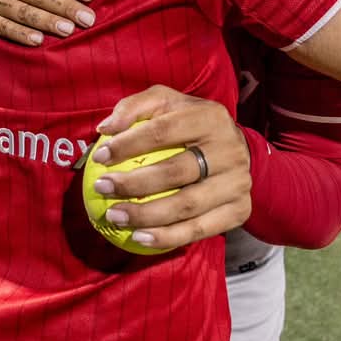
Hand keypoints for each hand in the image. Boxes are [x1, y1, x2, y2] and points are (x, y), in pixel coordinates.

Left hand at [89, 86, 251, 250]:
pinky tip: (139, 237)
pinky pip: (199, 229)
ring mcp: (238, 183)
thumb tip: (106, 128)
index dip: (129, 144)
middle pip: (175, 172)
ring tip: (115, 217)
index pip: (164, 131)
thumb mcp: (166, 103)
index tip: (100, 157)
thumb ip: (134, 107)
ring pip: (186, 205)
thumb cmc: (190, 125)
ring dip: (145, 215)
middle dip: (133, 184)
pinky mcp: (240, 210)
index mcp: (211, 117)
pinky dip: (167, 237)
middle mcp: (230, 150)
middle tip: (102, 189)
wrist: (239, 151)